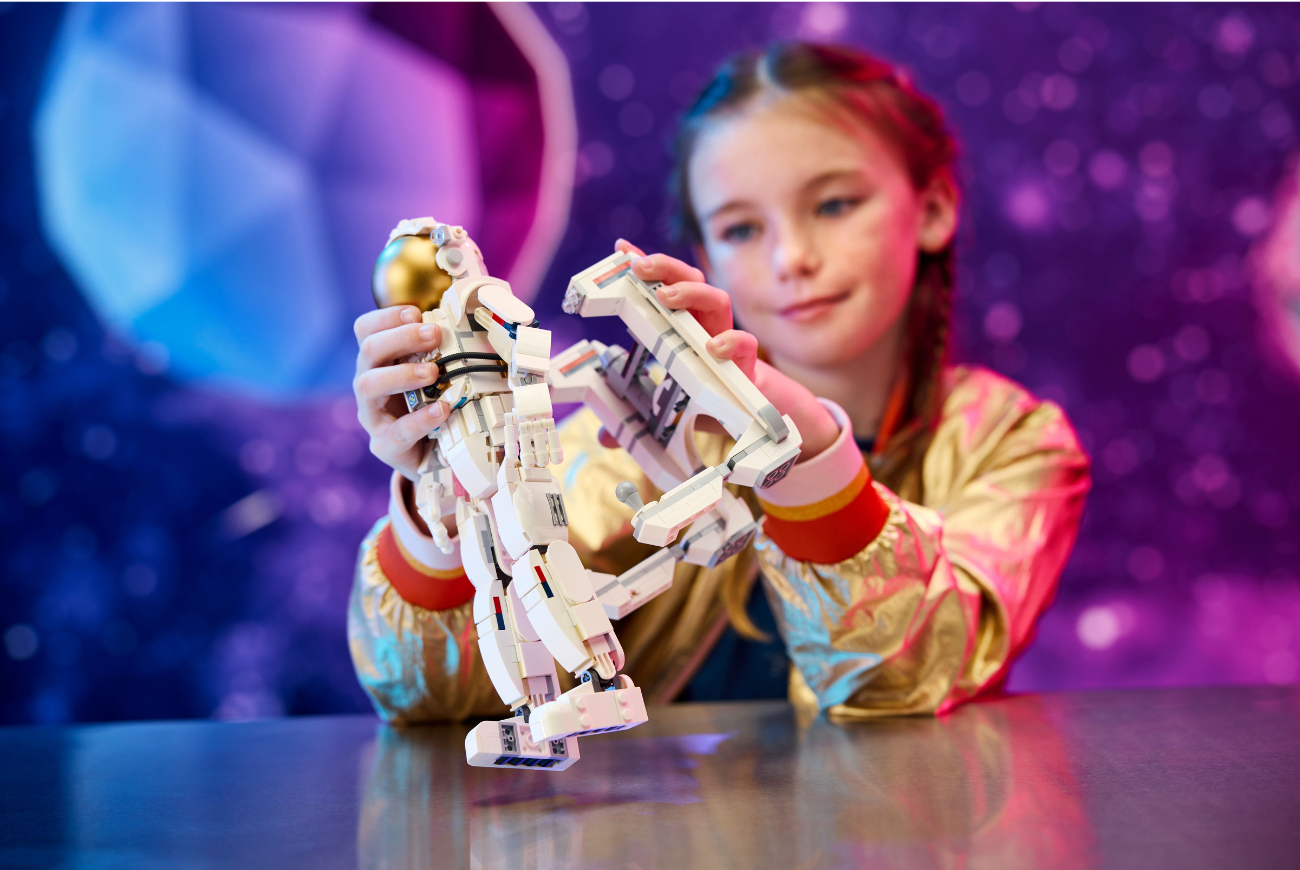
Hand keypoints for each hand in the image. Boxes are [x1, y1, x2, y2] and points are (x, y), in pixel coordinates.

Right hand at [353, 306, 450, 480]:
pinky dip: (419, 419)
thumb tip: (470, 326)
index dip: (387, 317)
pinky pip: (396, 431)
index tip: (416, 312)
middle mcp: (368, 383)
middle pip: (368, 351)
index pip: (366, 330)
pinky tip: (441, 410)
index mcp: (377, 362)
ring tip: (432, 372)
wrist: (429, 455)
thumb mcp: (433, 375)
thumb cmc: (429, 405)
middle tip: (434, 335)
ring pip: (368, 386)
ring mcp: (372, 415)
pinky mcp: (384, 444)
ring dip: (401, 374)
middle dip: (401, 338)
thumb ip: (440, 353)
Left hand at [610, 240, 839, 460]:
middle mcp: (706, 325)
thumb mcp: (663, 403)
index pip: (667, 284)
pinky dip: (733, 342)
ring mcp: (727, 340)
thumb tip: (603, 437)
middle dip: (666, 267)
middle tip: (640, 268)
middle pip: (691, 279)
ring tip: (666, 297)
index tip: (622, 251)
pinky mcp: (747, 365)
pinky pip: (747, 344)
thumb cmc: (705, 398)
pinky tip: (713, 346)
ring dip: (692, 292)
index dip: (647, 265)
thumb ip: (634, 414)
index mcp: (684, 325)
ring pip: (718, 299)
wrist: (750, 419)